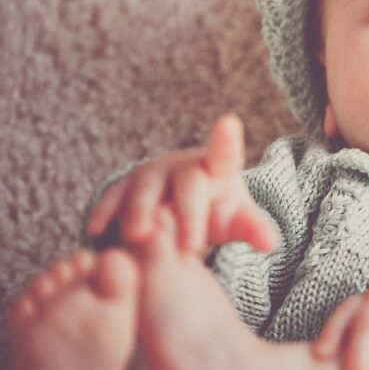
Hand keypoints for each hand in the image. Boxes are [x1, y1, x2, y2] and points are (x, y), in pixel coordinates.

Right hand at [85, 113, 280, 254]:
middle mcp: (183, 166)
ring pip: (146, 189)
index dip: (226, 140)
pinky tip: (96, 230)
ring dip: (142, 212)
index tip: (229, 123)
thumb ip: (252, 228)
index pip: (225, 155)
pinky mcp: (123, 187)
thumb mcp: (235, 219)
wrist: (177, 205)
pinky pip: (113, 198)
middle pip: (189, 185)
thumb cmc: (213, 209)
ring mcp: (152, 174)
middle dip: (190, 214)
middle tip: (191, 246)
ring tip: (140, 238)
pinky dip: (106, 212)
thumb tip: (272, 244)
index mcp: (217, 169)